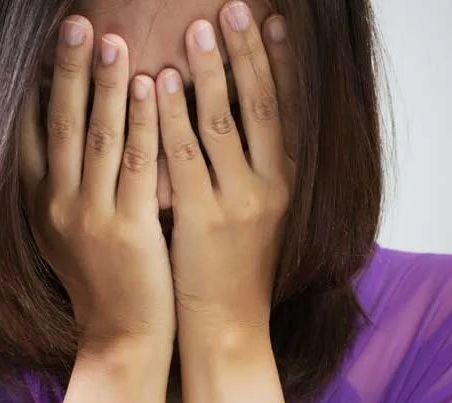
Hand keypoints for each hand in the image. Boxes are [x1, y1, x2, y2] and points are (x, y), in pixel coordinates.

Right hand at [19, 16, 174, 350]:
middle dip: (68, 70)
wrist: (120, 336)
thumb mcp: (65, 230)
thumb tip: (67, 131)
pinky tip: (153, 87)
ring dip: (106, 85)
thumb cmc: (100, 278)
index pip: (30, 131)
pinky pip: (138, 165)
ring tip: (114, 40)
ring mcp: (89, 217)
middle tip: (76, 23)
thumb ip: (60, 184)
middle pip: (60, 123)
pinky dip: (144, 122)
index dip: (37, 85)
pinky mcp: (128, 230)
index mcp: (37, 202)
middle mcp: (55, 205)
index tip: (49, 45)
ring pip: (98, 137)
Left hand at [156, 3, 297, 331]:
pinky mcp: (201, 220)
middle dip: (247, 53)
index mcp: (289, 181)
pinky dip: (172, 117)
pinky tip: (161, 84)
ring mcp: (238, 202)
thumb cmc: (240, 265)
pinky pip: (184, 158)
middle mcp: (272, 186)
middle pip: (263, 105)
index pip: (290, 109)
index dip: (282, 62)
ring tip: (196, 29)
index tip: (272, 21)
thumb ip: (258, 165)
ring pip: (223, 123)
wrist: (230, 323)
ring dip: (210, 72)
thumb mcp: (262, 211)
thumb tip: (241, 113)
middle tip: (233, 8)